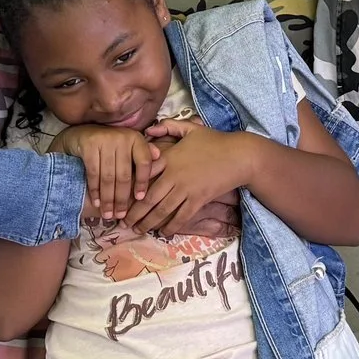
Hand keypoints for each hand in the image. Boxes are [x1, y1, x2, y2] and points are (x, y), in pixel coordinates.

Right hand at [50, 123, 166, 220]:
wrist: (82, 134)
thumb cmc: (111, 146)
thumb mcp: (129, 148)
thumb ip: (143, 154)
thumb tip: (159, 157)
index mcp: (136, 139)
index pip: (144, 163)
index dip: (142, 182)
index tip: (140, 199)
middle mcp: (122, 137)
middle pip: (124, 175)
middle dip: (122, 198)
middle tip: (121, 215)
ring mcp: (105, 140)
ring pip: (108, 177)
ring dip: (108, 199)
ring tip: (108, 214)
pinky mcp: (89, 145)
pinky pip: (93, 173)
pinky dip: (95, 190)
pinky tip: (97, 202)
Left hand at [126, 123, 256, 232]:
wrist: (238, 156)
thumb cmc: (215, 141)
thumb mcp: (190, 128)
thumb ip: (168, 126)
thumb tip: (149, 129)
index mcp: (169, 158)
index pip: (143, 174)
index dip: (130, 187)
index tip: (120, 196)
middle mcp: (174, 175)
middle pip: (148, 198)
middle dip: (135, 212)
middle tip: (123, 222)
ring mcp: (186, 189)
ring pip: (162, 210)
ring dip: (148, 222)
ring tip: (138, 230)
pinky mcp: (198, 199)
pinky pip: (181, 216)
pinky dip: (171, 226)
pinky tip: (164, 232)